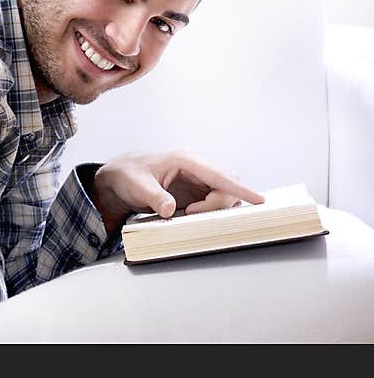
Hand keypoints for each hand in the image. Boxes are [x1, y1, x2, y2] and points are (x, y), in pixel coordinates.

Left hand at [90, 150, 265, 237]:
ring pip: (223, 194)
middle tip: (192, 213)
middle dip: (219, 203)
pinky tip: (193, 217)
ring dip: (214, 208)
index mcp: (185, 159)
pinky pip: (213, 202)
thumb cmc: (127, 175)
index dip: (239, 188)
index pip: (219, 174)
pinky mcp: (194, 192)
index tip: (258, 199)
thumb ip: (154, 196)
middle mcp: (196, 168)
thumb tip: (170, 208)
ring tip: (188, 214)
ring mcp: (197, 180)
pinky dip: (209, 212)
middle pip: (226, 185)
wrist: (118, 177)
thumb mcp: (137, 186)